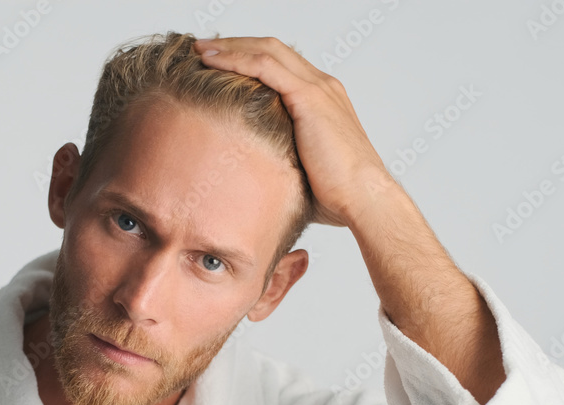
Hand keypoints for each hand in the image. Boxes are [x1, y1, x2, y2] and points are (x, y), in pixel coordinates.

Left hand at [193, 36, 400, 227]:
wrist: (363, 200)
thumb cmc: (337, 196)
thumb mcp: (304, 170)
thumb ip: (284, 160)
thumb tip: (258, 177)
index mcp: (323, 100)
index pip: (281, 65)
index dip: (248, 58)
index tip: (217, 63)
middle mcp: (323, 86)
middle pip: (271, 49)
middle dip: (235, 45)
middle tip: (202, 48)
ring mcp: (318, 88)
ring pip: (266, 51)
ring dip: (230, 47)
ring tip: (199, 50)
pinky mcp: (309, 98)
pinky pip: (265, 67)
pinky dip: (235, 59)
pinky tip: (210, 61)